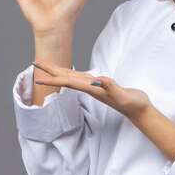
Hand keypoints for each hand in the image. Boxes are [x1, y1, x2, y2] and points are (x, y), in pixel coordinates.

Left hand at [32, 59, 150, 120]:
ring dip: (57, 72)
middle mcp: (90, 88)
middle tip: (34, 63)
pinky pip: (80, 78)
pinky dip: (70, 73)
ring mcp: (94, 87)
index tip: (39, 75)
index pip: (68, 82)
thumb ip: (111, 88)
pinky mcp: (99, 86)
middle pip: (65, 78)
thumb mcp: (124, 95)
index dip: (53, 78)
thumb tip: (96, 80)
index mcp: (93, 89)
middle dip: (50, 71)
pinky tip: (67, 72)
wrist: (140, 112)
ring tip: (46, 66)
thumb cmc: (133, 104)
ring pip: (71, 77)